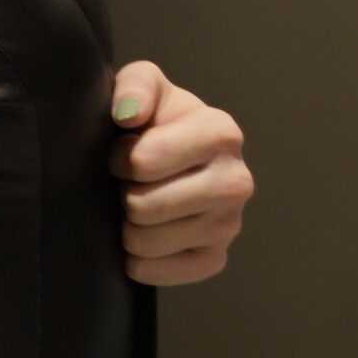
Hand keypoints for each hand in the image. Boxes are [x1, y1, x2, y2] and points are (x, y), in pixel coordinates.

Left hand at [105, 59, 252, 285]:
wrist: (173, 161)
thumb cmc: (156, 123)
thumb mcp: (145, 86)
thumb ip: (136, 86)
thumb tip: (128, 115)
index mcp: (222, 133)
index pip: (145, 161)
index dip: (121, 159)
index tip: (126, 152)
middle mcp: (237, 181)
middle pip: (143, 208)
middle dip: (124, 196)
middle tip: (132, 184)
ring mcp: (230, 225)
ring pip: (145, 243)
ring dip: (129, 228)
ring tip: (141, 205)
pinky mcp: (215, 259)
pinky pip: (154, 272)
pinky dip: (139, 258)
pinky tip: (150, 233)